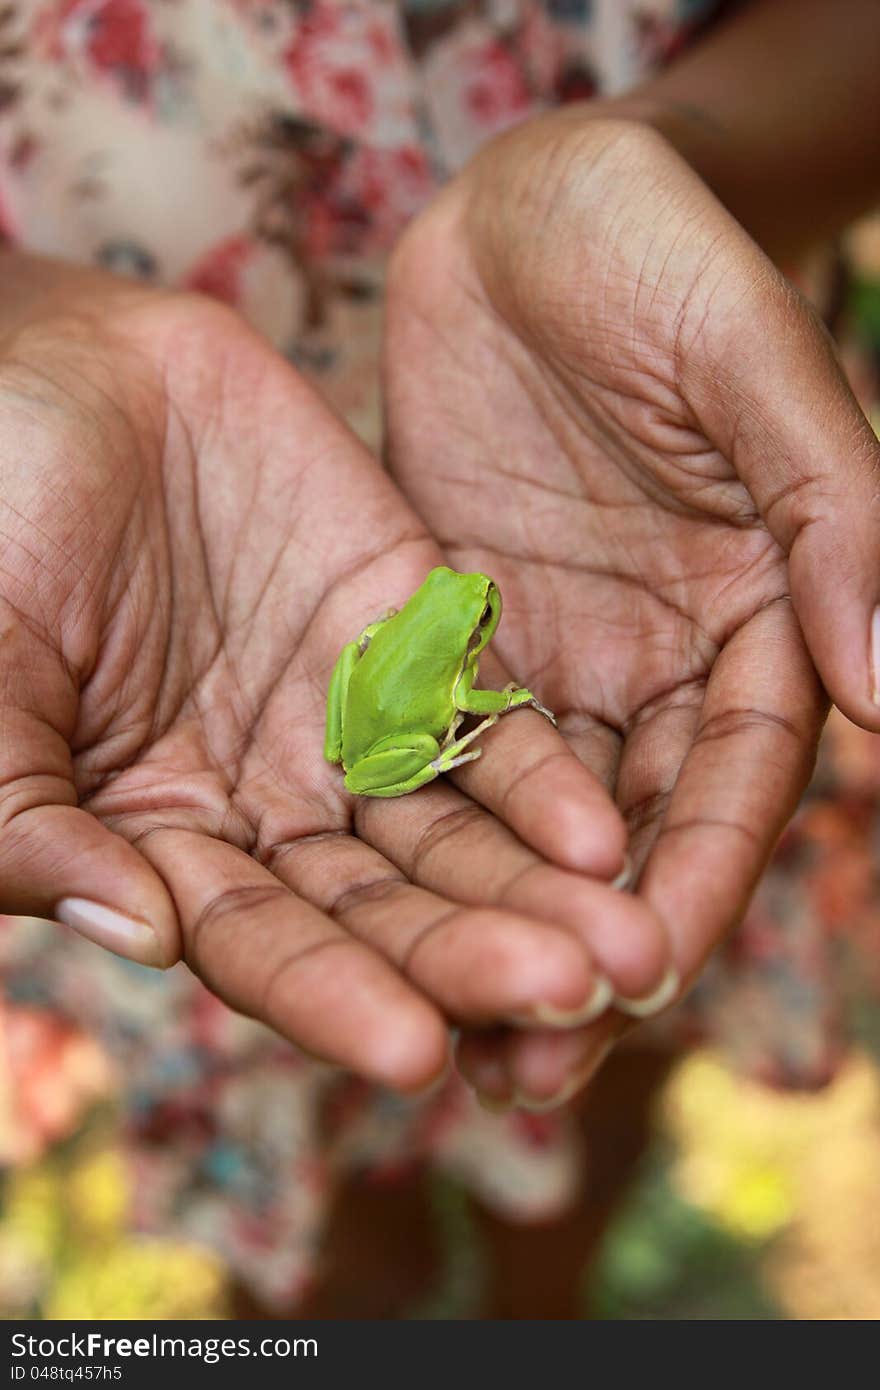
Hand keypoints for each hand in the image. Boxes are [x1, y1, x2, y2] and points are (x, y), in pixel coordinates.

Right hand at [0, 254, 670, 1092]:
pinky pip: (482, 711)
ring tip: (625, 946)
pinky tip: (599, 831)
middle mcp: (272, 801)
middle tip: (570, 1001)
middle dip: (474, 957)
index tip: (417, 1057)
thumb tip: (138, 933)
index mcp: (165, 838)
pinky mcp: (408, 631)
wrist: (54, 377)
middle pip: (387, 905)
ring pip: (454, 827)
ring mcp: (348, 718)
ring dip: (536, 889)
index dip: (336, 1000)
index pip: (266, 947)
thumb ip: (25, 818)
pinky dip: (538, 772)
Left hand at [384, 114, 879, 1105]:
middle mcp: (658, 663)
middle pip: (630, 833)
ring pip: (525, 826)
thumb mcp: (754, 365)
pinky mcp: (449, 637)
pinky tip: (361, 923)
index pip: (737, 775)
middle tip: (526, 1070)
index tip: (644, 975)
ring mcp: (551, 658)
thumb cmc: (662, 254)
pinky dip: (408, 842)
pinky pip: (426, 754)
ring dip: (488, 931)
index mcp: (761, 615)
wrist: (530, 207)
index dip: (698, 874)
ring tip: (444, 1050)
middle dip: (581, 949)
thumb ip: (835, 515)